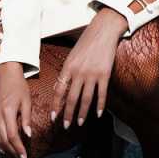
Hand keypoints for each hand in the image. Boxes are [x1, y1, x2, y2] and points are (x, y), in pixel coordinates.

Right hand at [0, 63, 30, 157]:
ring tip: (14, 156)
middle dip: (13, 152)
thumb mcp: (26, 101)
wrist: (5, 73)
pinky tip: (4, 147)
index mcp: (7, 111)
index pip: (12, 136)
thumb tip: (28, 136)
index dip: (19, 149)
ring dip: (5, 149)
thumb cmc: (19, 86)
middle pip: (4, 140)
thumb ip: (26, 119)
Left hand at [51, 8, 126, 129]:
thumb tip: (63, 87)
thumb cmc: (86, 42)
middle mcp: (79, 72)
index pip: (59, 90)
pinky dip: (100, 106)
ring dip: (82, 113)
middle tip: (66, 126)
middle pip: (72, 98)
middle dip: (68, 114)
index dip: (56, 105)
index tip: (54, 117)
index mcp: (68, 67)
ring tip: (80, 123)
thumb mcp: (72, 55)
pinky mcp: (105, 74)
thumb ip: (68, 71)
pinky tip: (98, 114)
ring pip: (86, 99)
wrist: (103, 31)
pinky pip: (102, 94)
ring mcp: (92, 74)